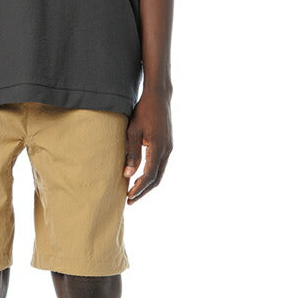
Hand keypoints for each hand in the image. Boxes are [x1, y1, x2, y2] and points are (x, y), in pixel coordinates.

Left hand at [122, 89, 171, 203]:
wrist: (159, 97)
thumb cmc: (143, 111)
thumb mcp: (133, 131)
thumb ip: (131, 153)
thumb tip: (127, 174)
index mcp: (158, 148)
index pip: (149, 175)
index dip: (139, 188)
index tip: (128, 197)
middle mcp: (167, 150)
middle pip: (157, 178)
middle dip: (143, 191)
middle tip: (130, 200)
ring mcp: (169, 148)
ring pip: (160, 173)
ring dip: (147, 184)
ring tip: (134, 192)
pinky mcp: (167, 145)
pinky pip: (160, 165)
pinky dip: (151, 175)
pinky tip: (141, 177)